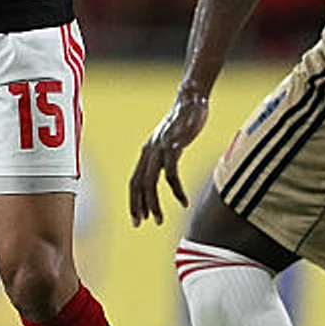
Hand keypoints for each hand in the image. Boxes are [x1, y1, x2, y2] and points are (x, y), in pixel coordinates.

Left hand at [129, 90, 210, 225]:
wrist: (190, 101)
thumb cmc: (183, 123)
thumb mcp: (170, 142)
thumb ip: (165, 157)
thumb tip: (166, 173)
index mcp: (146, 152)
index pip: (134, 181)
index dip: (134, 201)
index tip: (137, 218)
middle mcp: (149, 152)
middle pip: (138, 184)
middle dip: (138, 206)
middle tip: (143, 223)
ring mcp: (160, 149)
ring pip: (150, 182)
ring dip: (153, 203)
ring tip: (159, 220)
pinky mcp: (174, 147)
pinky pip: (171, 174)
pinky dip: (175, 191)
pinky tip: (182, 202)